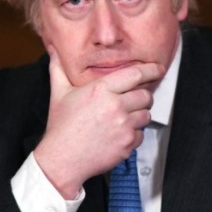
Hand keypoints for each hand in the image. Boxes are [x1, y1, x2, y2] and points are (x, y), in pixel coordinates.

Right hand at [33, 46, 163, 198]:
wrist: (62, 160)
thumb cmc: (61, 127)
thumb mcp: (58, 93)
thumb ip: (59, 69)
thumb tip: (54, 52)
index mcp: (101, 90)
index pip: (135, 74)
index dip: (151, 69)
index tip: (158, 68)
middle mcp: (115, 106)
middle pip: (146, 95)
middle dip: (143, 96)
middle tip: (133, 100)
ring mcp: (123, 126)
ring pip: (146, 115)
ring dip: (138, 115)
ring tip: (123, 118)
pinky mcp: (127, 143)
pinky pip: (141, 134)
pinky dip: (134, 134)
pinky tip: (118, 134)